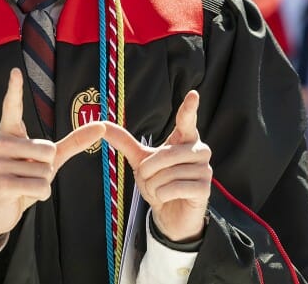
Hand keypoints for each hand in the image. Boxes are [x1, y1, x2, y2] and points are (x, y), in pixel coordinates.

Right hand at [0, 69, 104, 249]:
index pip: (12, 107)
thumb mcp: (49, 158)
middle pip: (48, 150)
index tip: (16, 71)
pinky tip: (21, 196)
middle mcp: (0, 143)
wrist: (0, 210)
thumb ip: (73, 141)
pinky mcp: (0, 183)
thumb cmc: (25, 178)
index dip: (14, 89)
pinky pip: (40, 187)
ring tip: (24, 186)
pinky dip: (39, 196)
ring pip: (46, 172)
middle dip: (48, 168)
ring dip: (42, 185)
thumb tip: (101, 126)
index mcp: (10, 133)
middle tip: (29, 175)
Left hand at [104, 90, 211, 242]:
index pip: (187, 120)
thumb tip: (102, 124)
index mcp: (185, 139)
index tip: (193, 93)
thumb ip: (124, 142)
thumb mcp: (140, 160)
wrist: (170, 214)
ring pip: (166, 174)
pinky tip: (168, 198)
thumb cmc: (159, 182)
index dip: (189, 108)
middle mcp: (199, 150)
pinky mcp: (205, 189)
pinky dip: (162, 196)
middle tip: (151, 180)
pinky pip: (173, 188)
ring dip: (154, 186)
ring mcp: (205, 169)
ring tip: (161, 190)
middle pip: (164, 155)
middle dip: (147, 172)